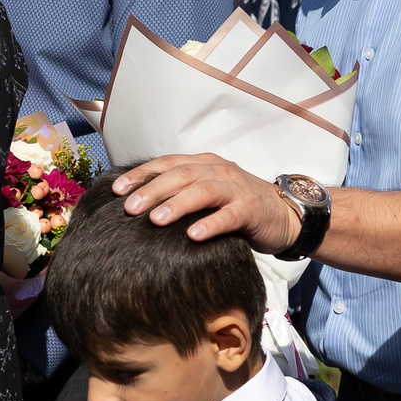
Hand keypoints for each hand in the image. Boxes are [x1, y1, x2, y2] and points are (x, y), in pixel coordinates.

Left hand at [110, 154, 299, 252]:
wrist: (283, 215)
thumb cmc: (236, 207)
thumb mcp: (206, 194)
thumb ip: (180, 194)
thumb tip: (138, 206)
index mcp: (204, 164)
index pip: (167, 164)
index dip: (141, 175)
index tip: (116, 191)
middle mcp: (218, 171)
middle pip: (181, 175)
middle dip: (153, 190)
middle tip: (129, 208)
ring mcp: (236, 189)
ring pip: (203, 191)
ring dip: (178, 204)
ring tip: (156, 220)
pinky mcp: (251, 210)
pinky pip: (230, 215)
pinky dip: (211, 224)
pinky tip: (193, 236)